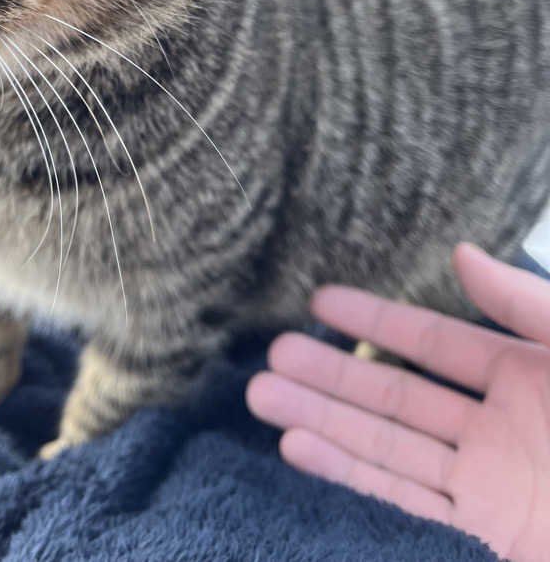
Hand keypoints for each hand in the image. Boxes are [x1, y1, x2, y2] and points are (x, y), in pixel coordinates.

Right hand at [246, 244, 549, 561]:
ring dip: (324, 422)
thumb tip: (459, 253)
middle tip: (270, 354)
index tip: (320, 301)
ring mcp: (489, 488)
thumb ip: (528, 306)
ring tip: (264, 395)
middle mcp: (497, 430)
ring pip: (385, 448)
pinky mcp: (486, 538)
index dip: (374, 321)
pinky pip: (404, 504)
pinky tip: (302, 449)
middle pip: (394, 397)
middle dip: (330, 374)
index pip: (430, 342)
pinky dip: (348, 477)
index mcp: (525, 375)